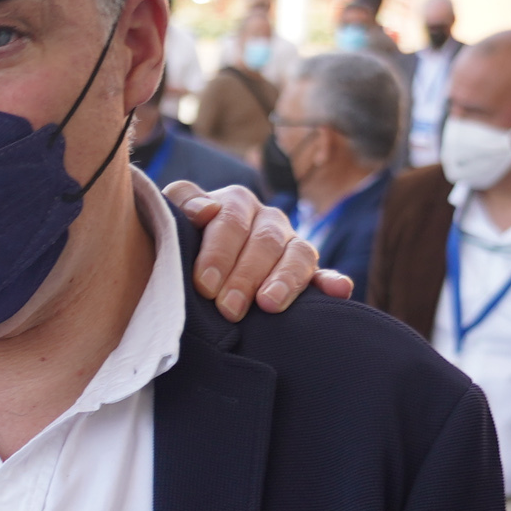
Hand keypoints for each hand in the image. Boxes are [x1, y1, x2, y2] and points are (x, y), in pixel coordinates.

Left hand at [167, 181, 352, 319]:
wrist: (196, 258)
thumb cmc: (181, 236)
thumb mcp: (172, 213)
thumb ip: (183, 204)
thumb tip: (205, 211)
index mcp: (235, 202)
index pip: (230, 221)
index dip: (218, 253)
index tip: (205, 286)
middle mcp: (267, 219)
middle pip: (263, 243)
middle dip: (245, 276)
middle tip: (228, 309)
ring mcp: (290, 243)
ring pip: (297, 255)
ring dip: (285, 281)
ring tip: (268, 305)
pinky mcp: (306, 269)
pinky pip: (324, 273)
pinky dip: (333, 282)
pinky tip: (338, 291)